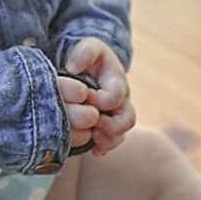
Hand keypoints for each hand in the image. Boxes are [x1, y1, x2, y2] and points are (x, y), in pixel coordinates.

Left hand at [63, 37, 135, 156]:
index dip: (100, 100)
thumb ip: (84, 52)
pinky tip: (94, 152)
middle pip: (127, 119)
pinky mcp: (107, 127)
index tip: (84, 97)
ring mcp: (116, 115)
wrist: (88, 66)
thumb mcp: (88, 47)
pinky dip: (104, 149)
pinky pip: (111, 142)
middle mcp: (121, 100)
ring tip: (93, 140)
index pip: (115, 96)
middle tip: (92, 125)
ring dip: (108, 140)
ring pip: (121, 134)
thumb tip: (73, 68)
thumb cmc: (88, 56)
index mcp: (117, 82)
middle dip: (110, 126)